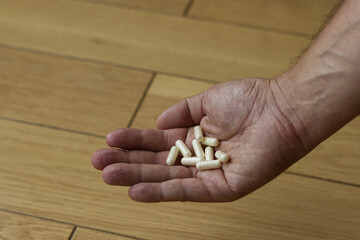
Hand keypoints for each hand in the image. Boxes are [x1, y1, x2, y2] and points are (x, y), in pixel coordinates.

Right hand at [92, 78, 308, 201]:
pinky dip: (161, 192)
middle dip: (126, 162)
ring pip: (166, 179)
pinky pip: (187, 192)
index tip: (110, 138)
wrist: (281, 109)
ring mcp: (208, 174)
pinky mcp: (221, 188)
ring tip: (107, 175)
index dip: (133, 140)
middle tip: (97, 161)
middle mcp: (197, 157)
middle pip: (156, 162)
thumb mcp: (207, 99)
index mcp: (194, 136)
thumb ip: (181, 111)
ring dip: (135, 178)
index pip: (157, 142)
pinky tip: (135, 191)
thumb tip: (156, 122)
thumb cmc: (249, 99)